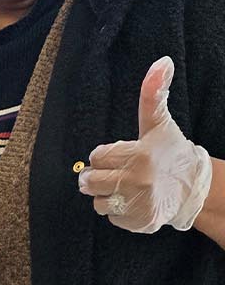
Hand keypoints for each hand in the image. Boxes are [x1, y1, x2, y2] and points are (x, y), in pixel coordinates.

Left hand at [79, 57, 212, 232]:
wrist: (193, 187)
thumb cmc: (170, 151)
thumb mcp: (158, 123)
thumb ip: (152, 94)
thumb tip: (161, 62)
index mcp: (138, 155)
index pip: (97, 156)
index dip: (106, 156)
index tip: (121, 155)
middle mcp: (137, 182)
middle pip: (91, 181)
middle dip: (98, 176)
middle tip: (116, 172)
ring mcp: (138, 204)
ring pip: (98, 201)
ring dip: (106, 194)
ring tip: (126, 187)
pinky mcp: (139, 222)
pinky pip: (110, 217)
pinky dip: (118, 211)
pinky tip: (133, 201)